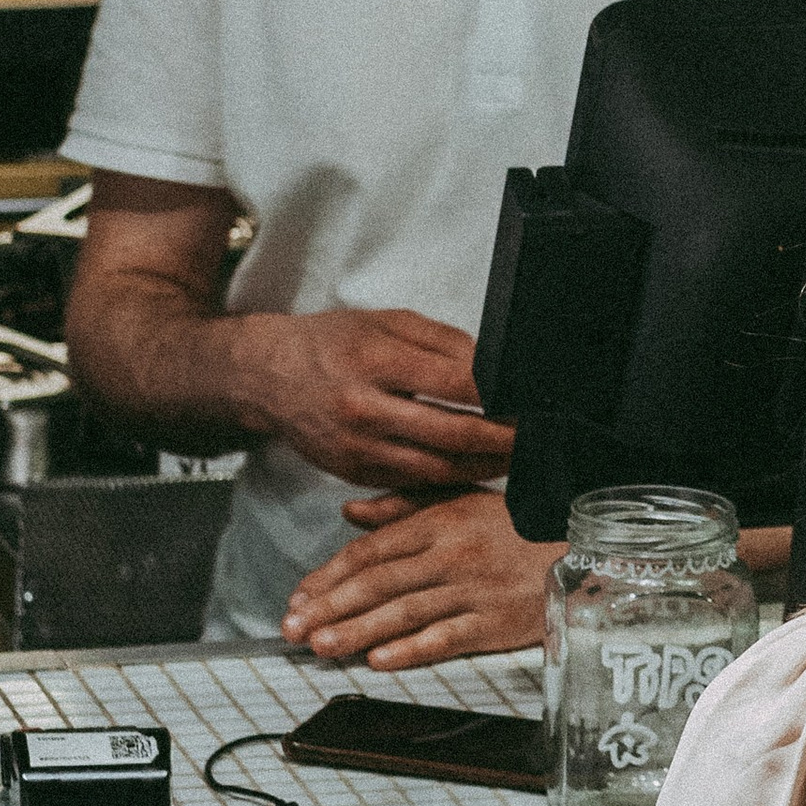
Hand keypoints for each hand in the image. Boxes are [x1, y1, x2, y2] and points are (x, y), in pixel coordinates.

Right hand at [244, 309, 516, 494]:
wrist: (267, 377)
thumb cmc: (332, 342)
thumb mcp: (387, 321)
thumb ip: (444, 341)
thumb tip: (495, 367)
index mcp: (375, 360)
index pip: (455, 383)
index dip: (500, 395)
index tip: (532, 398)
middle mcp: (364, 409)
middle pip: (452, 434)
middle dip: (504, 439)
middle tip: (538, 437)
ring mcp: (358, 448)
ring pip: (437, 469)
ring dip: (485, 467)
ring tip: (519, 458)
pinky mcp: (355, 474)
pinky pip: (413, 485)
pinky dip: (451, 481)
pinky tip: (478, 471)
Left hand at [282, 487, 561, 669]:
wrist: (584, 546)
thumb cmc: (521, 524)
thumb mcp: (462, 499)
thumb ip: (403, 506)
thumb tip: (350, 513)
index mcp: (441, 521)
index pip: (372, 550)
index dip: (330, 575)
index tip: (299, 596)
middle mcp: (452, 555)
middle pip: (380, 583)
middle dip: (330, 607)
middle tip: (293, 628)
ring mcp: (475, 591)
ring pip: (405, 612)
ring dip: (358, 631)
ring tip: (322, 646)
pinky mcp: (497, 624)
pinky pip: (447, 638)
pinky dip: (412, 650)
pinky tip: (380, 660)